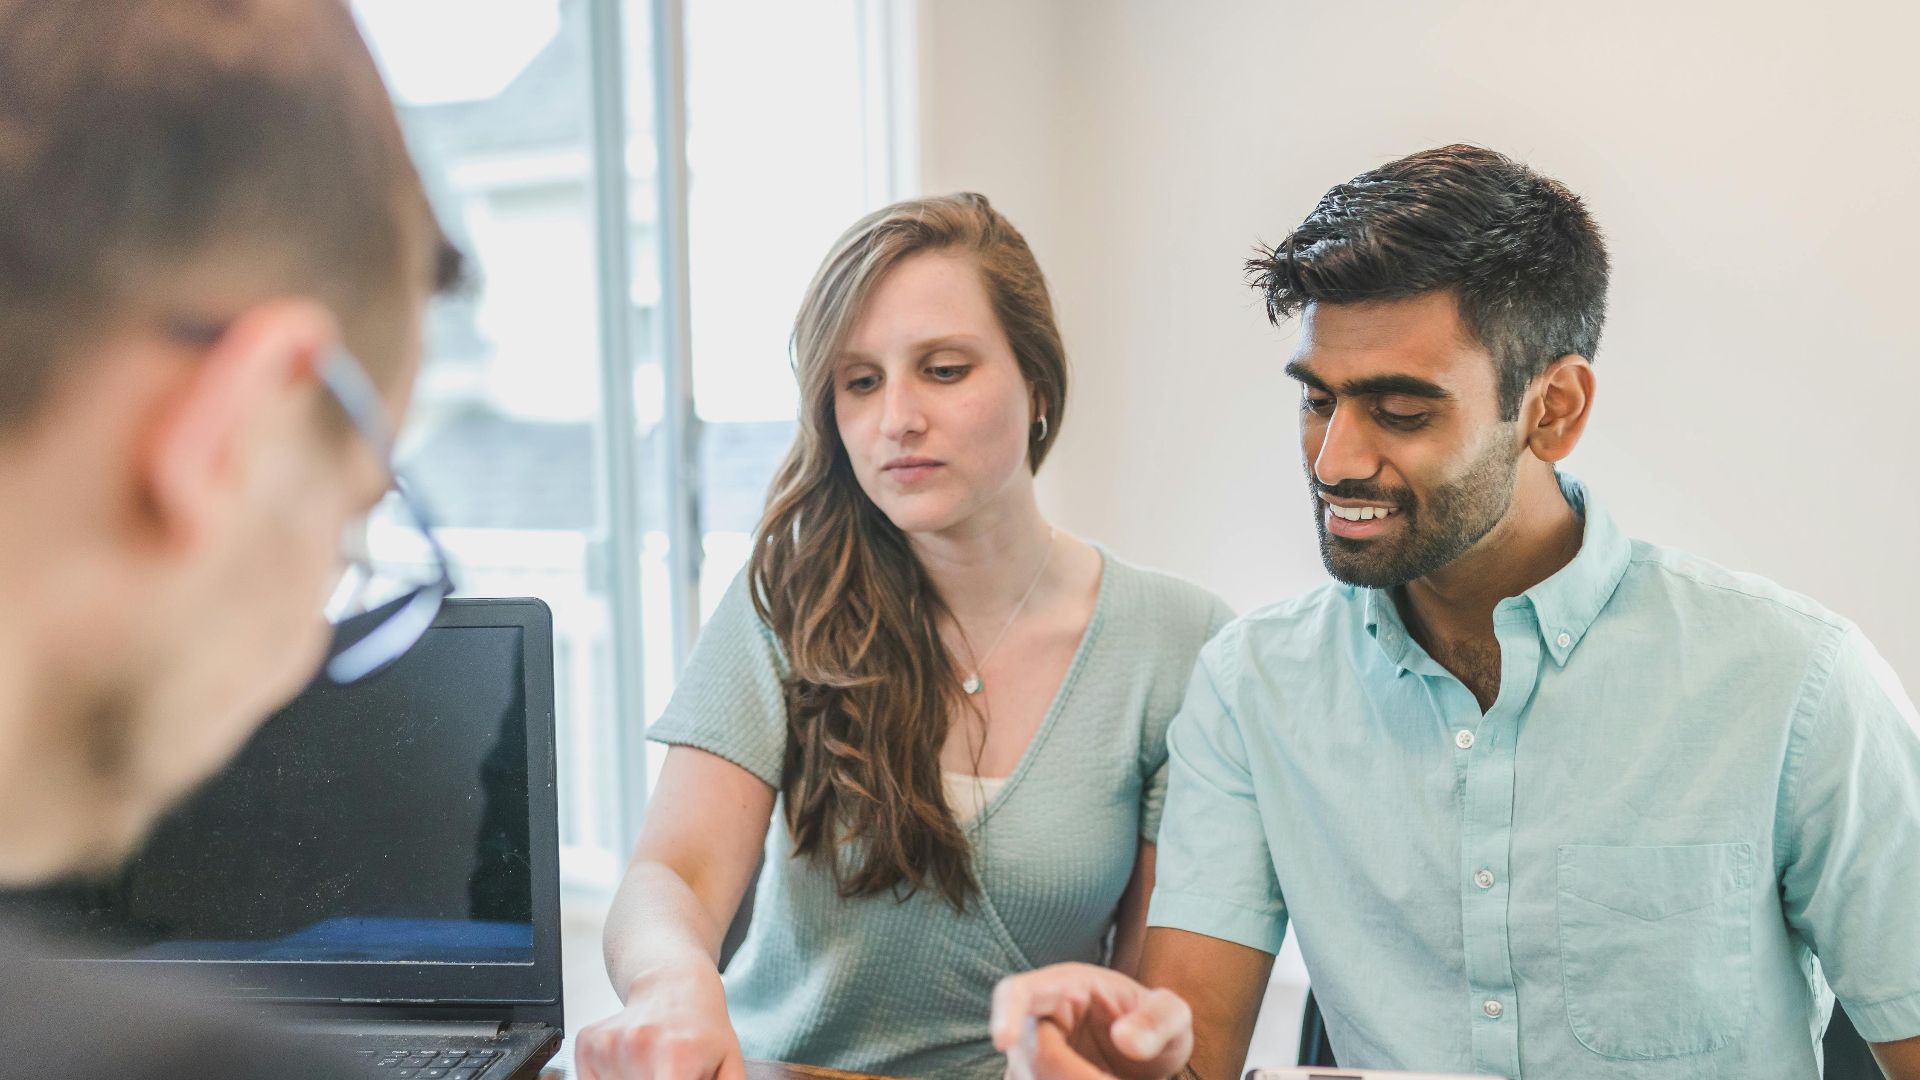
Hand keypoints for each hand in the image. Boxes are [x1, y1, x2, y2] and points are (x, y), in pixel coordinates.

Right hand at [574, 966, 745, 1079]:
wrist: (672, 980)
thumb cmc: (704, 1028)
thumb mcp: (729, 1065)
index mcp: (678, 1058)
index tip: (683, 1079)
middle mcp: (639, 1048)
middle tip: (673, 1071)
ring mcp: (609, 1044)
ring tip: (656, 1067)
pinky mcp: (588, 1043)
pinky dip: (613, 1078)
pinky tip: (634, 1063)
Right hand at [992, 963, 1192, 1079]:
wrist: (1149, 1056)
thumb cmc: (1155, 1025)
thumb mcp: (1173, 1015)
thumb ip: (1157, 1020)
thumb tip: (1126, 1039)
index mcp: (1064, 987)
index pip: (1016, 992)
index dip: (1005, 1013)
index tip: (1004, 1042)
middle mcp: (1040, 1021)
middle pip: (1026, 1055)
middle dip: (1069, 1077)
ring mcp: (1034, 1057)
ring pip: (1029, 1079)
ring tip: (1117, 1078)